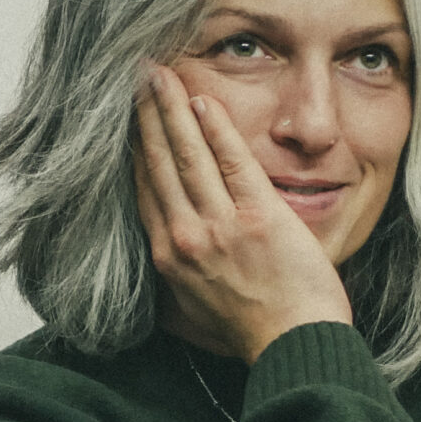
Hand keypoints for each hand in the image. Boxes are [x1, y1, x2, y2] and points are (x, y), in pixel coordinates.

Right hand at [134, 64, 352, 362]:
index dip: (134, 146)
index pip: (145, 187)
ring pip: (186, 155)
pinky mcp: (258, 217)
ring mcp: (220, 226)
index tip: (127, 115)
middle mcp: (185, 237)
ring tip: (158, 73)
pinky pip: (231, 161)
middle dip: (143, 114)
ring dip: (170, 108)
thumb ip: (173, 287)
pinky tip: (201, 98)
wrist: (294, 349)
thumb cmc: (251, 335)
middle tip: (135, 76)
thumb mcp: (192, 318)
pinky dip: (215, 127)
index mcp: (168, 258)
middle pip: (157, 162)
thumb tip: (163, 271)